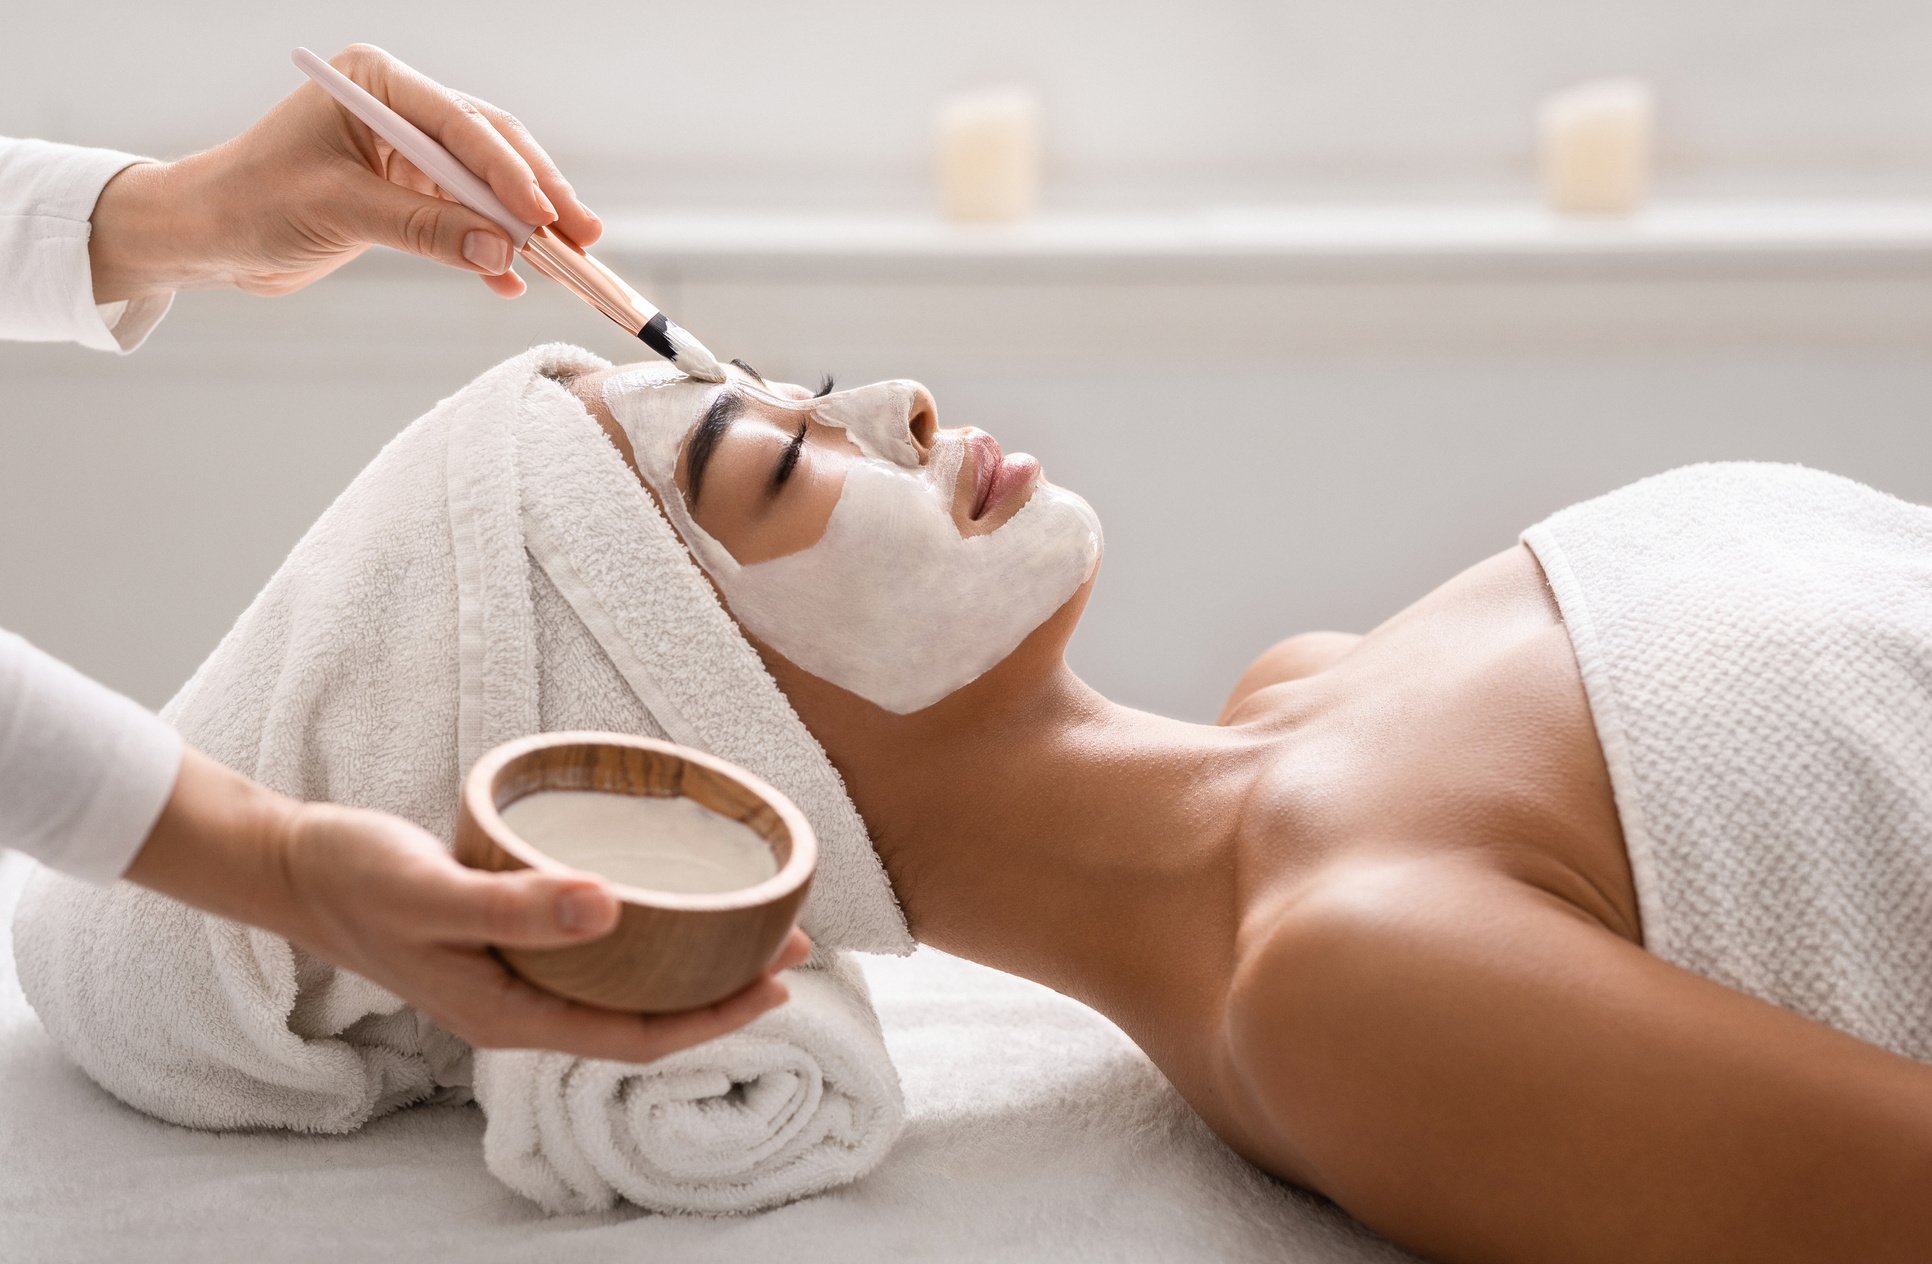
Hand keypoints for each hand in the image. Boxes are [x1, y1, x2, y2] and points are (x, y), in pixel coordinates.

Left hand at [88, 42, 599, 302]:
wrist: (209, 234)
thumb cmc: (253, 202)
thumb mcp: (342, 212)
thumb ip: (425, 230)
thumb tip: (501, 252)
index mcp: (378, 84)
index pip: (463, 125)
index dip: (510, 173)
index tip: (545, 216)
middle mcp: (400, 108)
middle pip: (491, 148)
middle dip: (537, 196)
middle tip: (582, 237)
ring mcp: (408, 151)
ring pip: (487, 186)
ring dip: (523, 228)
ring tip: (563, 263)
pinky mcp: (408, 192)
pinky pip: (466, 218)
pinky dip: (489, 250)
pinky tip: (509, 281)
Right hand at [127, 748, 810, 1062]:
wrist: (293, 864)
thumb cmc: (356, 877)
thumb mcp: (434, 889)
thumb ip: (517, 904)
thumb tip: (608, 909)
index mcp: (510, 1015)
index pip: (637, 1037)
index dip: (715, 1018)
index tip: (781, 981)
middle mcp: (520, 1006)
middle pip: (642, 1017)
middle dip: (720, 990)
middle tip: (792, 940)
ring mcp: (513, 978)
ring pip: (623, 986)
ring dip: (688, 961)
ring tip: (750, 923)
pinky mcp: (507, 941)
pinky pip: (597, 953)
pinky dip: (646, 933)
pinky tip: (670, 901)